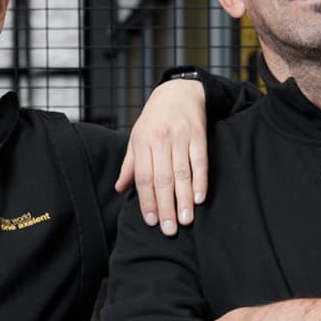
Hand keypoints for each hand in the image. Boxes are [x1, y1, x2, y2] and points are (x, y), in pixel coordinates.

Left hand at [115, 77, 207, 235]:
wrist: (178, 91)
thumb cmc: (154, 119)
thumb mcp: (136, 138)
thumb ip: (130, 165)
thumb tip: (119, 188)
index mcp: (142, 142)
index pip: (143, 177)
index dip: (147, 201)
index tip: (151, 221)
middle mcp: (160, 140)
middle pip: (162, 179)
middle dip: (165, 207)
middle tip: (169, 230)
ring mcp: (181, 137)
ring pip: (181, 173)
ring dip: (184, 199)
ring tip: (185, 220)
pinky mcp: (199, 135)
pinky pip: (200, 161)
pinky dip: (200, 180)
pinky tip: (200, 198)